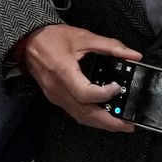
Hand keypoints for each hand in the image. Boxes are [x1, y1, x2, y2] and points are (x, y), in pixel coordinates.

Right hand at [14, 24, 140, 132]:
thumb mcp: (83, 37)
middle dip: (109, 122)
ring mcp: (55, 96)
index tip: (117, 87)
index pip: (85, 93)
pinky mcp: (55, 98)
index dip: (104, 94)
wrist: (28, 41)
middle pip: (85, 113)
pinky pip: (74, 112)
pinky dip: (91, 118)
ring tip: (120, 124)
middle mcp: (58, 88)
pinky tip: (103, 116)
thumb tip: (133, 55)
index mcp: (63, 71)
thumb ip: (110, 46)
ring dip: (101, 124)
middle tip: (128, 124)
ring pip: (80, 116)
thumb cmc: (51, 37)